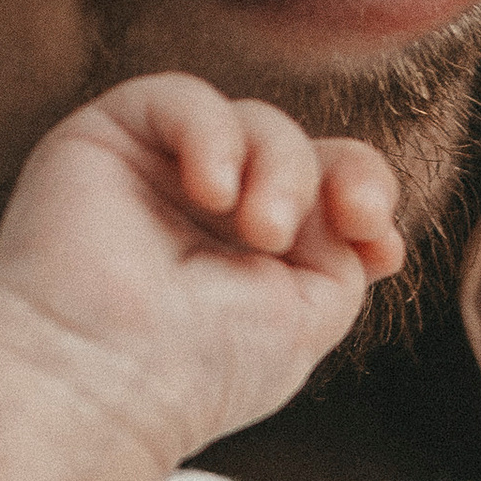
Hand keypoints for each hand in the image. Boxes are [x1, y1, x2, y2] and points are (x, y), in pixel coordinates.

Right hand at [0, 74, 402, 480]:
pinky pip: (183, 98)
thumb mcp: (308, 314)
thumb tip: (361, 213)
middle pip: (299, 149)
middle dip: (328, 180)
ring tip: (261, 230)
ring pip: (253, 122)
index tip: (378, 243)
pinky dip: (213, 133)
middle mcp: (204, 208)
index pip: (329, 188)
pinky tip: (213, 192)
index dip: (365, 193)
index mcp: (251, 251)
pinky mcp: (105, 139)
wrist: (102, 383)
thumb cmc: (200, 368)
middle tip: (311, 232)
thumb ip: (343, 251)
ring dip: (280, 167)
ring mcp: (156, 171)